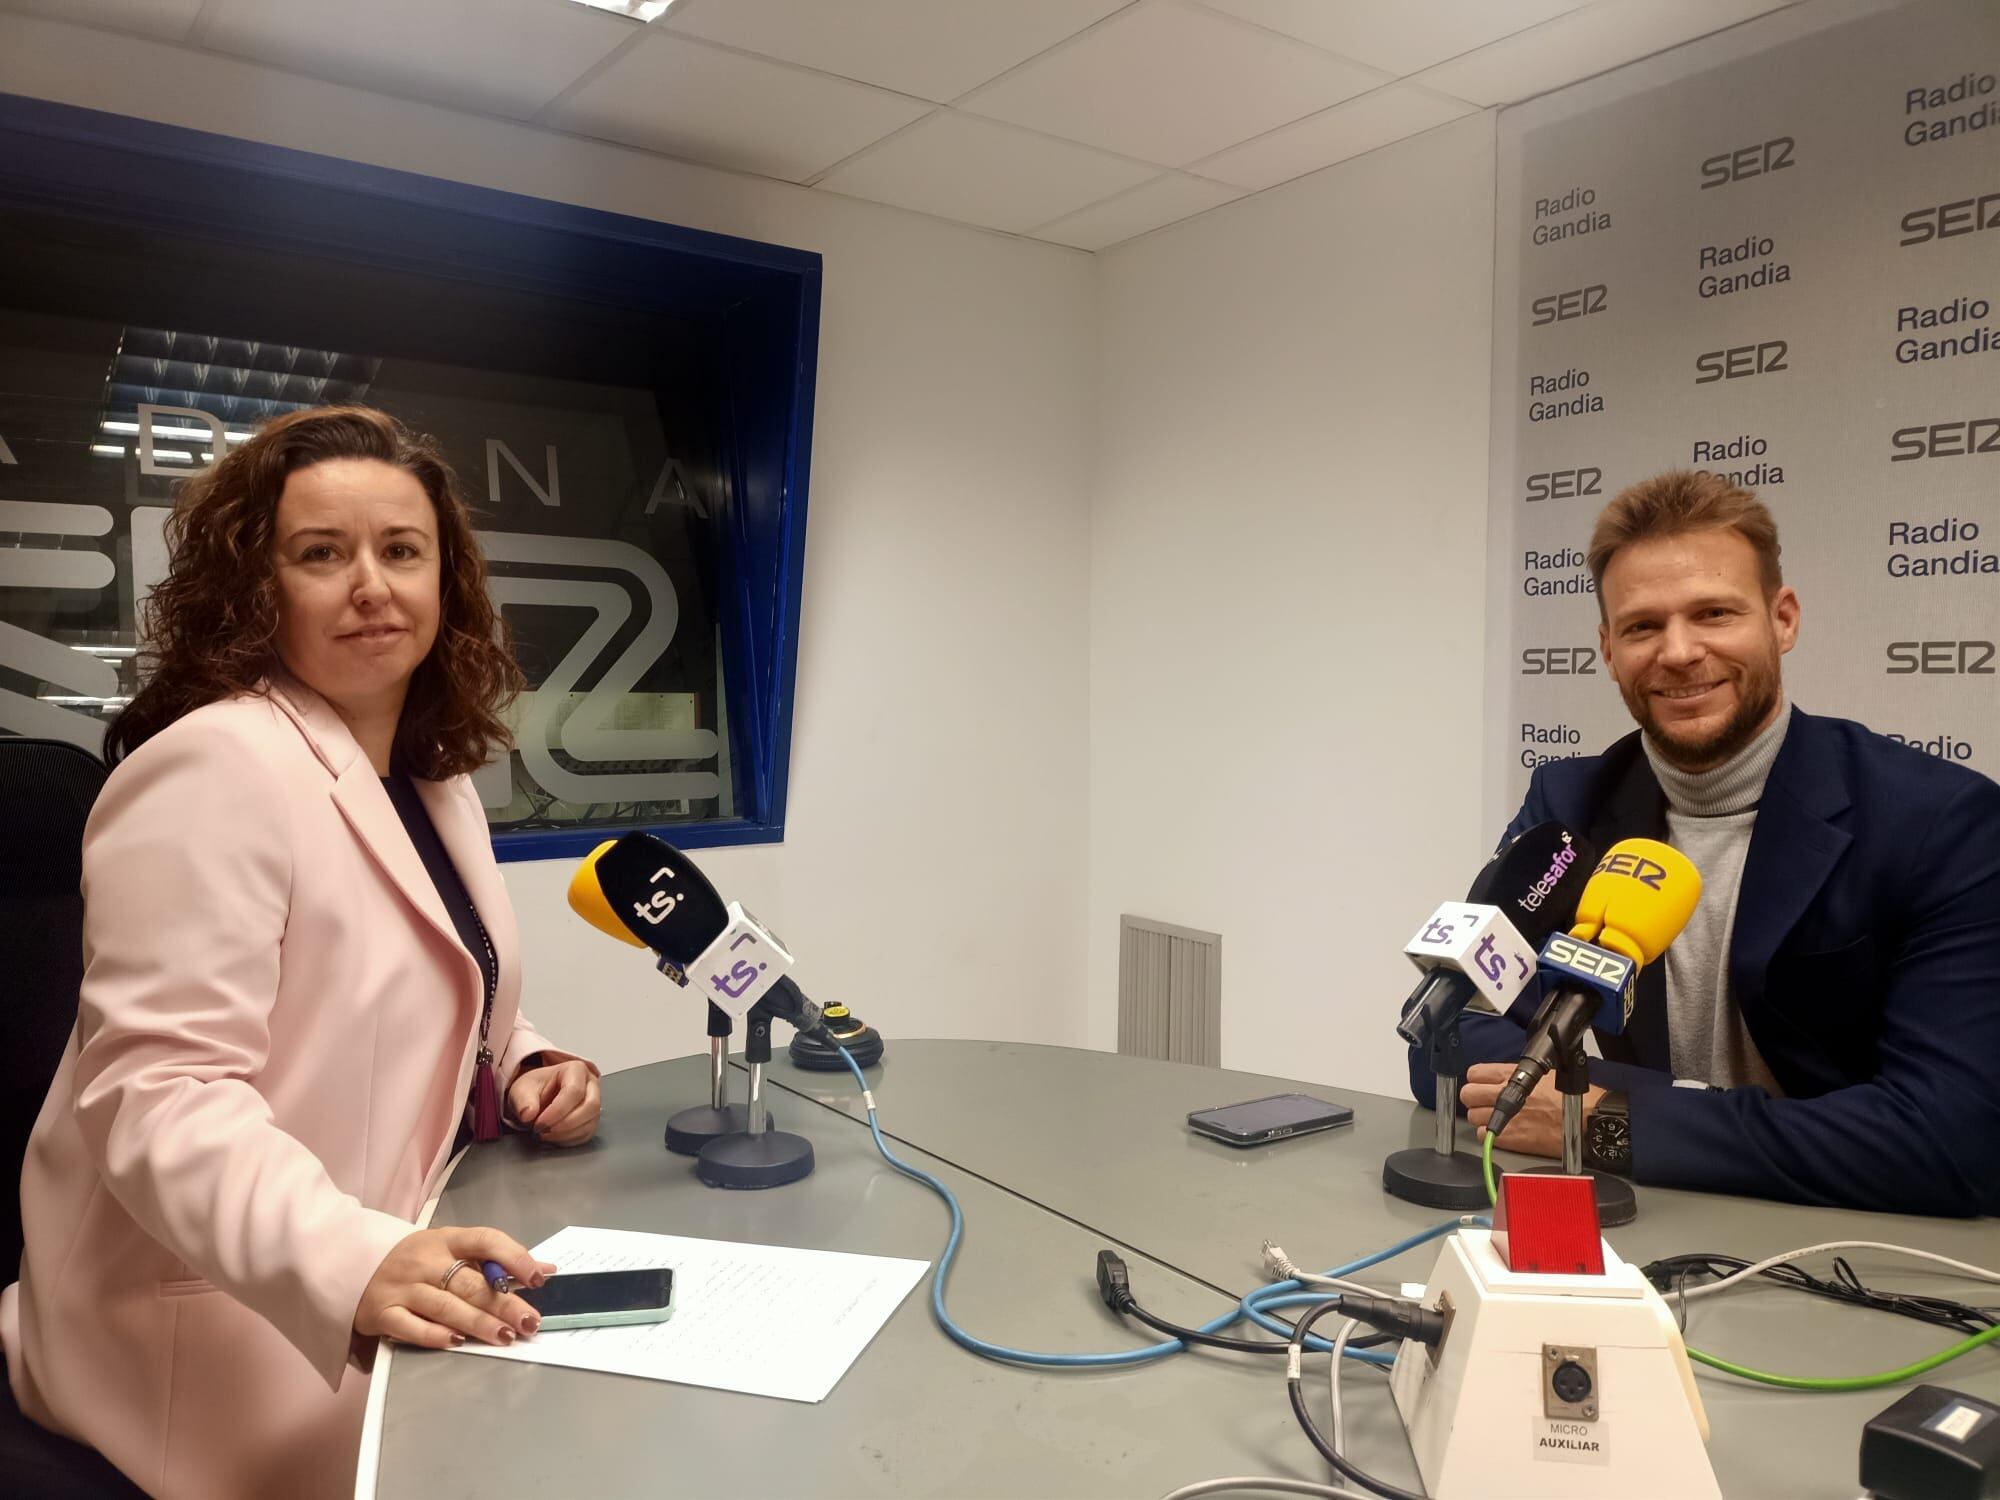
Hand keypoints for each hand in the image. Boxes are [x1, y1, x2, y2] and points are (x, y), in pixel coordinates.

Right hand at [354, 1226, 556, 1349]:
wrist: (354, 1264)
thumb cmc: (416, 1260)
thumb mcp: (451, 1249)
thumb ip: (495, 1260)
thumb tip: (546, 1270)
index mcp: (447, 1240)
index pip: (485, 1240)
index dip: (514, 1257)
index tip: (538, 1279)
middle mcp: (425, 1261)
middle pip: (470, 1283)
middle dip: (504, 1304)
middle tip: (530, 1322)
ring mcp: (402, 1287)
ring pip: (445, 1306)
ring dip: (478, 1322)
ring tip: (505, 1337)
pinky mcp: (382, 1313)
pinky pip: (410, 1327)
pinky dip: (434, 1335)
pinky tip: (457, 1341)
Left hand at [508, 1058, 600, 1145]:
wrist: (536, 1098)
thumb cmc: (533, 1089)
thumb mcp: (521, 1090)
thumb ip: (523, 1101)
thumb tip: (528, 1114)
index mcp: (575, 1070)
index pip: (574, 1091)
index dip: (557, 1111)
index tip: (539, 1123)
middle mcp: (590, 1084)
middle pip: (590, 1106)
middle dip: (566, 1124)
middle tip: (544, 1130)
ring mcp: (594, 1102)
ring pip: (590, 1123)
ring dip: (565, 1134)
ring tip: (545, 1133)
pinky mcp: (592, 1120)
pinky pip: (586, 1134)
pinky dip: (568, 1140)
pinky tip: (553, 1136)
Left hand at [1460, 1063, 1604, 1158]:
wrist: (1589, 1119)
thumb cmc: (1572, 1097)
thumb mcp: (1542, 1074)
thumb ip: (1516, 1075)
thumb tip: (1500, 1079)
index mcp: (1513, 1075)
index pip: (1474, 1073)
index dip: (1476, 1080)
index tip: (1482, 1085)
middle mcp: (1506, 1094)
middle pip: (1468, 1095)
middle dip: (1474, 1099)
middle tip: (1485, 1103)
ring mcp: (1508, 1117)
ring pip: (1473, 1117)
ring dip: (1482, 1118)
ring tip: (1497, 1119)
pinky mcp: (1513, 1138)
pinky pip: (1486, 1136)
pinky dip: (1491, 1136)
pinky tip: (1504, 1132)